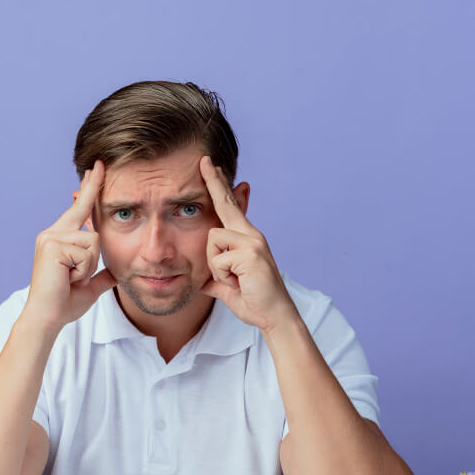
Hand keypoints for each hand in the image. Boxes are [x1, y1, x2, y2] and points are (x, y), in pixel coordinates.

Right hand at [22, 161, 116, 330]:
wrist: (48, 317)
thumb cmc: (64, 303)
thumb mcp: (89, 286)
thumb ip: (102, 276)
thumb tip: (116, 274)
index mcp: (60, 238)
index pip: (80, 208)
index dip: (90, 188)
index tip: (97, 168)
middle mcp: (53, 233)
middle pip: (90, 225)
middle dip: (89, 244)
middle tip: (83, 246)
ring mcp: (51, 237)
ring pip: (93, 242)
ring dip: (88, 267)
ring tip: (71, 279)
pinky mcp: (52, 245)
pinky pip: (86, 252)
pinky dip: (83, 271)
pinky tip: (67, 279)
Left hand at [199, 156, 297, 333]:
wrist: (273, 316)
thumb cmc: (254, 301)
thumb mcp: (228, 287)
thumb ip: (215, 278)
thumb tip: (200, 281)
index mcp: (246, 239)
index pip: (230, 208)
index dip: (220, 188)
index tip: (211, 167)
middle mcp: (252, 235)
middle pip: (225, 204)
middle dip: (213, 182)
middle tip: (203, 159)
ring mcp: (253, 242)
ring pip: (212, 240)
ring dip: (215, 266)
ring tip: (234, 280)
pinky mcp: (251, 254)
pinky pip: (218, 260)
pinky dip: (223, 277)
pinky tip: (239, 283)